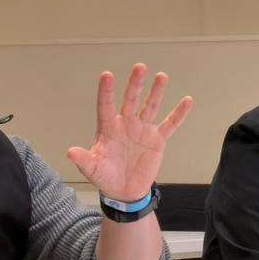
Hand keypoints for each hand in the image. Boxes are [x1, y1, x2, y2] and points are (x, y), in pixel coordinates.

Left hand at [67, 64, 193, 201]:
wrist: (125, 191)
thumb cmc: (106, 177)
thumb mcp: (93, 169)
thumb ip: (83, 159)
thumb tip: (70, 152)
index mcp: (108, 128)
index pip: (106, 105)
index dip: (107, 91)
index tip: (107, 75)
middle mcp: (126, 124)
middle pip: (131, 100)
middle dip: (135, 84)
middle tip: (140, 68)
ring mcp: (143, 130)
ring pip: (150, 106)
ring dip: (156, 92)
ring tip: (161, 77)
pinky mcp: (157, 139)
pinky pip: (170, 124)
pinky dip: (179, 114)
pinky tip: (187, 101)